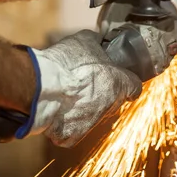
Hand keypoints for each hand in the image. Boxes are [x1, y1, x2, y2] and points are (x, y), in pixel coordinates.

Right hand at [15, 30, 141, 146]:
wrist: (42, 86)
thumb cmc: (66, 62)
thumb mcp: (85, 40)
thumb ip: (96, 41)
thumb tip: (98, 39)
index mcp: (118, 84)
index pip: (134, 87)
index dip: (127, 81)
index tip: (121, 77)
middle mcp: (109, 107)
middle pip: (113, 102)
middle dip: (102, 92)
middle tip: (87, 82)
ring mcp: (91, 124)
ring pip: (92, 116)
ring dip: (84, 106)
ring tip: (68, 93)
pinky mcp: (72, 137)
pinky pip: (72, 129)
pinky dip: (65, 120)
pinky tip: (57, 107)